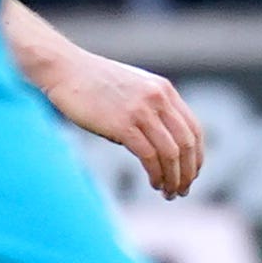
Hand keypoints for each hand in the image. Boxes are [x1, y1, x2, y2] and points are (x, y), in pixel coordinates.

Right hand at [39, 51, 204, 197]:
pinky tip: (154, 184)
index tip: (191, 174)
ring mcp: (142, 110)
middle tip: (183, 190)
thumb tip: (157, 147)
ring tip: (169, 193)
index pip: (193, 129)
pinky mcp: (122, 124)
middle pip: (187, 143)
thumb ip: (150, 111)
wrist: (65, 69)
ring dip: (174, 178)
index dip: (196, 156)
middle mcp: (158, 99)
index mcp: (164, 90)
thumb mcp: (133, 90)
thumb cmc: (93, 84)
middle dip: (188, 172)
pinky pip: (149, 156)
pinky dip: (156, 174)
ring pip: (171, 153)